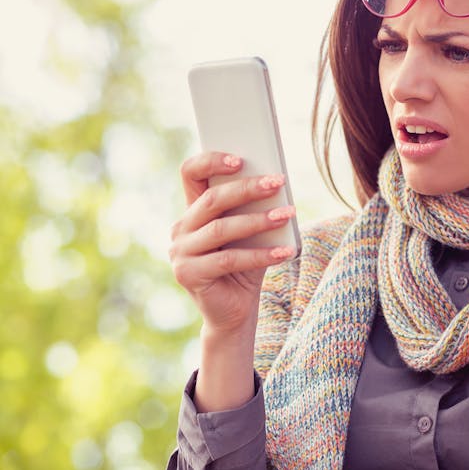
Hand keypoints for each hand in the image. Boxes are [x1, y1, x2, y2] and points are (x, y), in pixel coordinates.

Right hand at [169, 152, 295, 335]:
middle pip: (212, 200)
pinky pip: (229, 260)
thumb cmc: (245, 265)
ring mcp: (180, 252)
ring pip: (221, 229)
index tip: (240, 159)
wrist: (235, 310)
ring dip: (258, 220)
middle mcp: (180, 229)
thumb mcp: (251, 233)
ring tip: (286, 214)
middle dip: (247, 189)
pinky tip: (285, 252)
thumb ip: (253, 209)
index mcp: (193, 211)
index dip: (211, 161)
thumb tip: (276, 183)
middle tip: (277, 182)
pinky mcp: (188, 275)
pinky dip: (260, 254)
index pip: (190, 173)